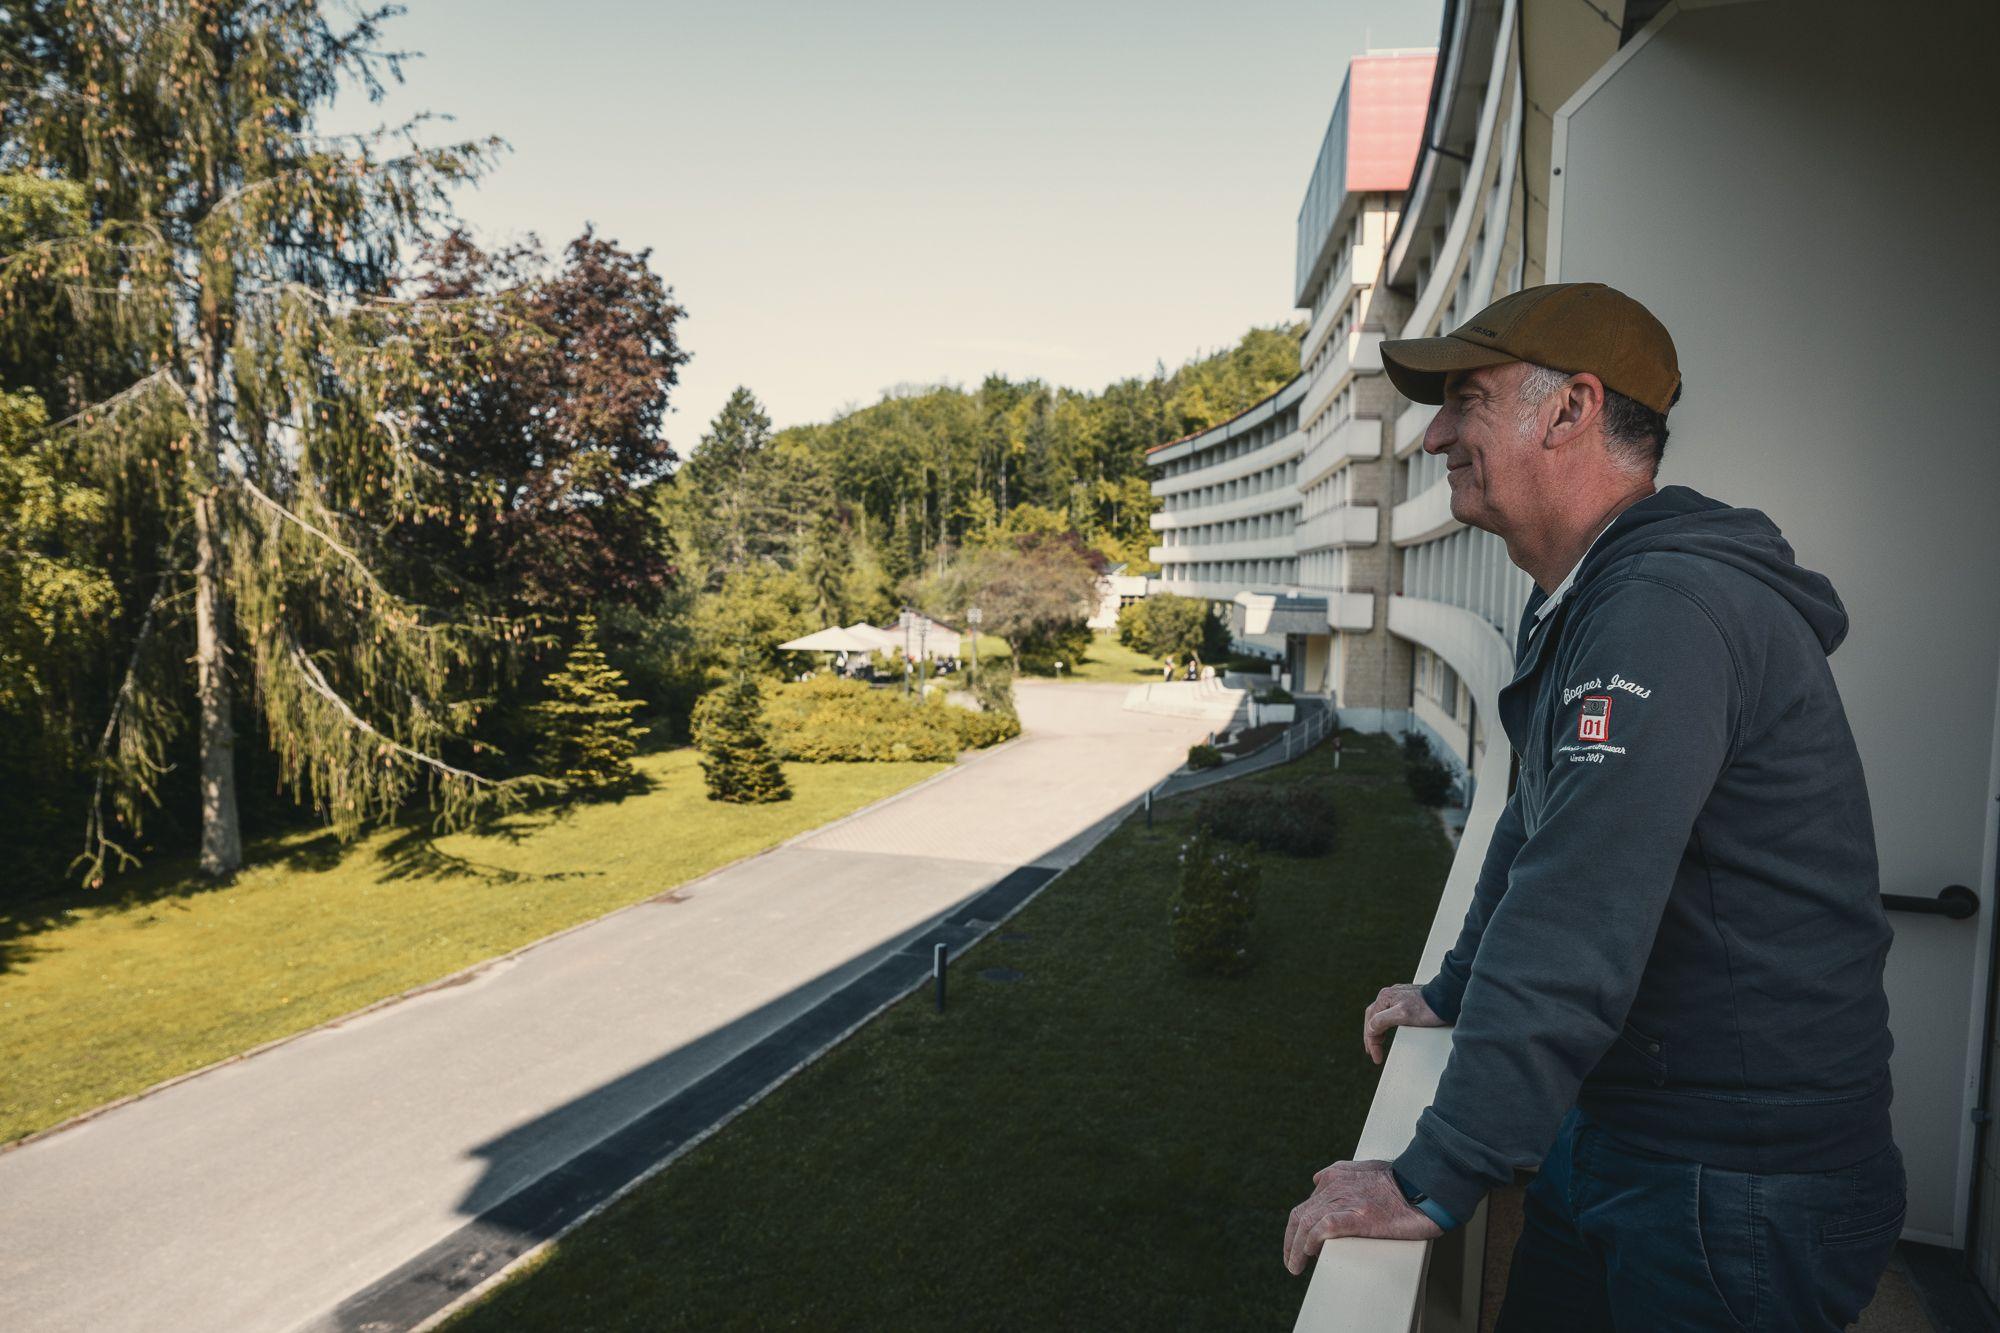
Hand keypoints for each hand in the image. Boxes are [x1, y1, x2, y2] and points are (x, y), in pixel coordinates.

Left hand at [1283, 1159, 1441, 1274]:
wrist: (1425, 1186)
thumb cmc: (1401, 1181)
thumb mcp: (1365, 1168)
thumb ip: (1341, 1172)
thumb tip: (1319, 1179)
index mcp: (1335, 1176)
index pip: (1307, 1205)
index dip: (1298, 1227)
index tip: (1299, 1244)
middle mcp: (1335, 1186)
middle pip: (1300, 1215)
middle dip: (1291, 1241)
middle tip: (1292, 1262)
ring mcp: (1346, 1200)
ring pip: (1307, 1224)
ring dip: (1296, 1249)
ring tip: (1295, 1266)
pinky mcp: (1358, 1216)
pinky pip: (1324, 1228)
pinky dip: (1312, 1242)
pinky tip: (1311, 1253)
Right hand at [1362, 983, 1444, 1064]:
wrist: (1447, 998)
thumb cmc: (1428, 1008)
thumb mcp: (1402, 1015)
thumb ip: (1383, 1020)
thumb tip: (1370, 1029)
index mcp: (1385, 998)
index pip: (1371, 1023)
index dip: (1371, 1041)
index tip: (1375, 1056)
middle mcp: (1388, 996)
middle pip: (1372, 1019)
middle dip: (1371, 1037)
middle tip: (1373, 1053)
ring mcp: (1397, 998)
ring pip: (1380, 1016)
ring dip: (1377, 1032)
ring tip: (1377, 1046)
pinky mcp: (1406, 1001)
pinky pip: (1388, 1014)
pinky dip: (1385, 1026)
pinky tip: (1387, 1032)